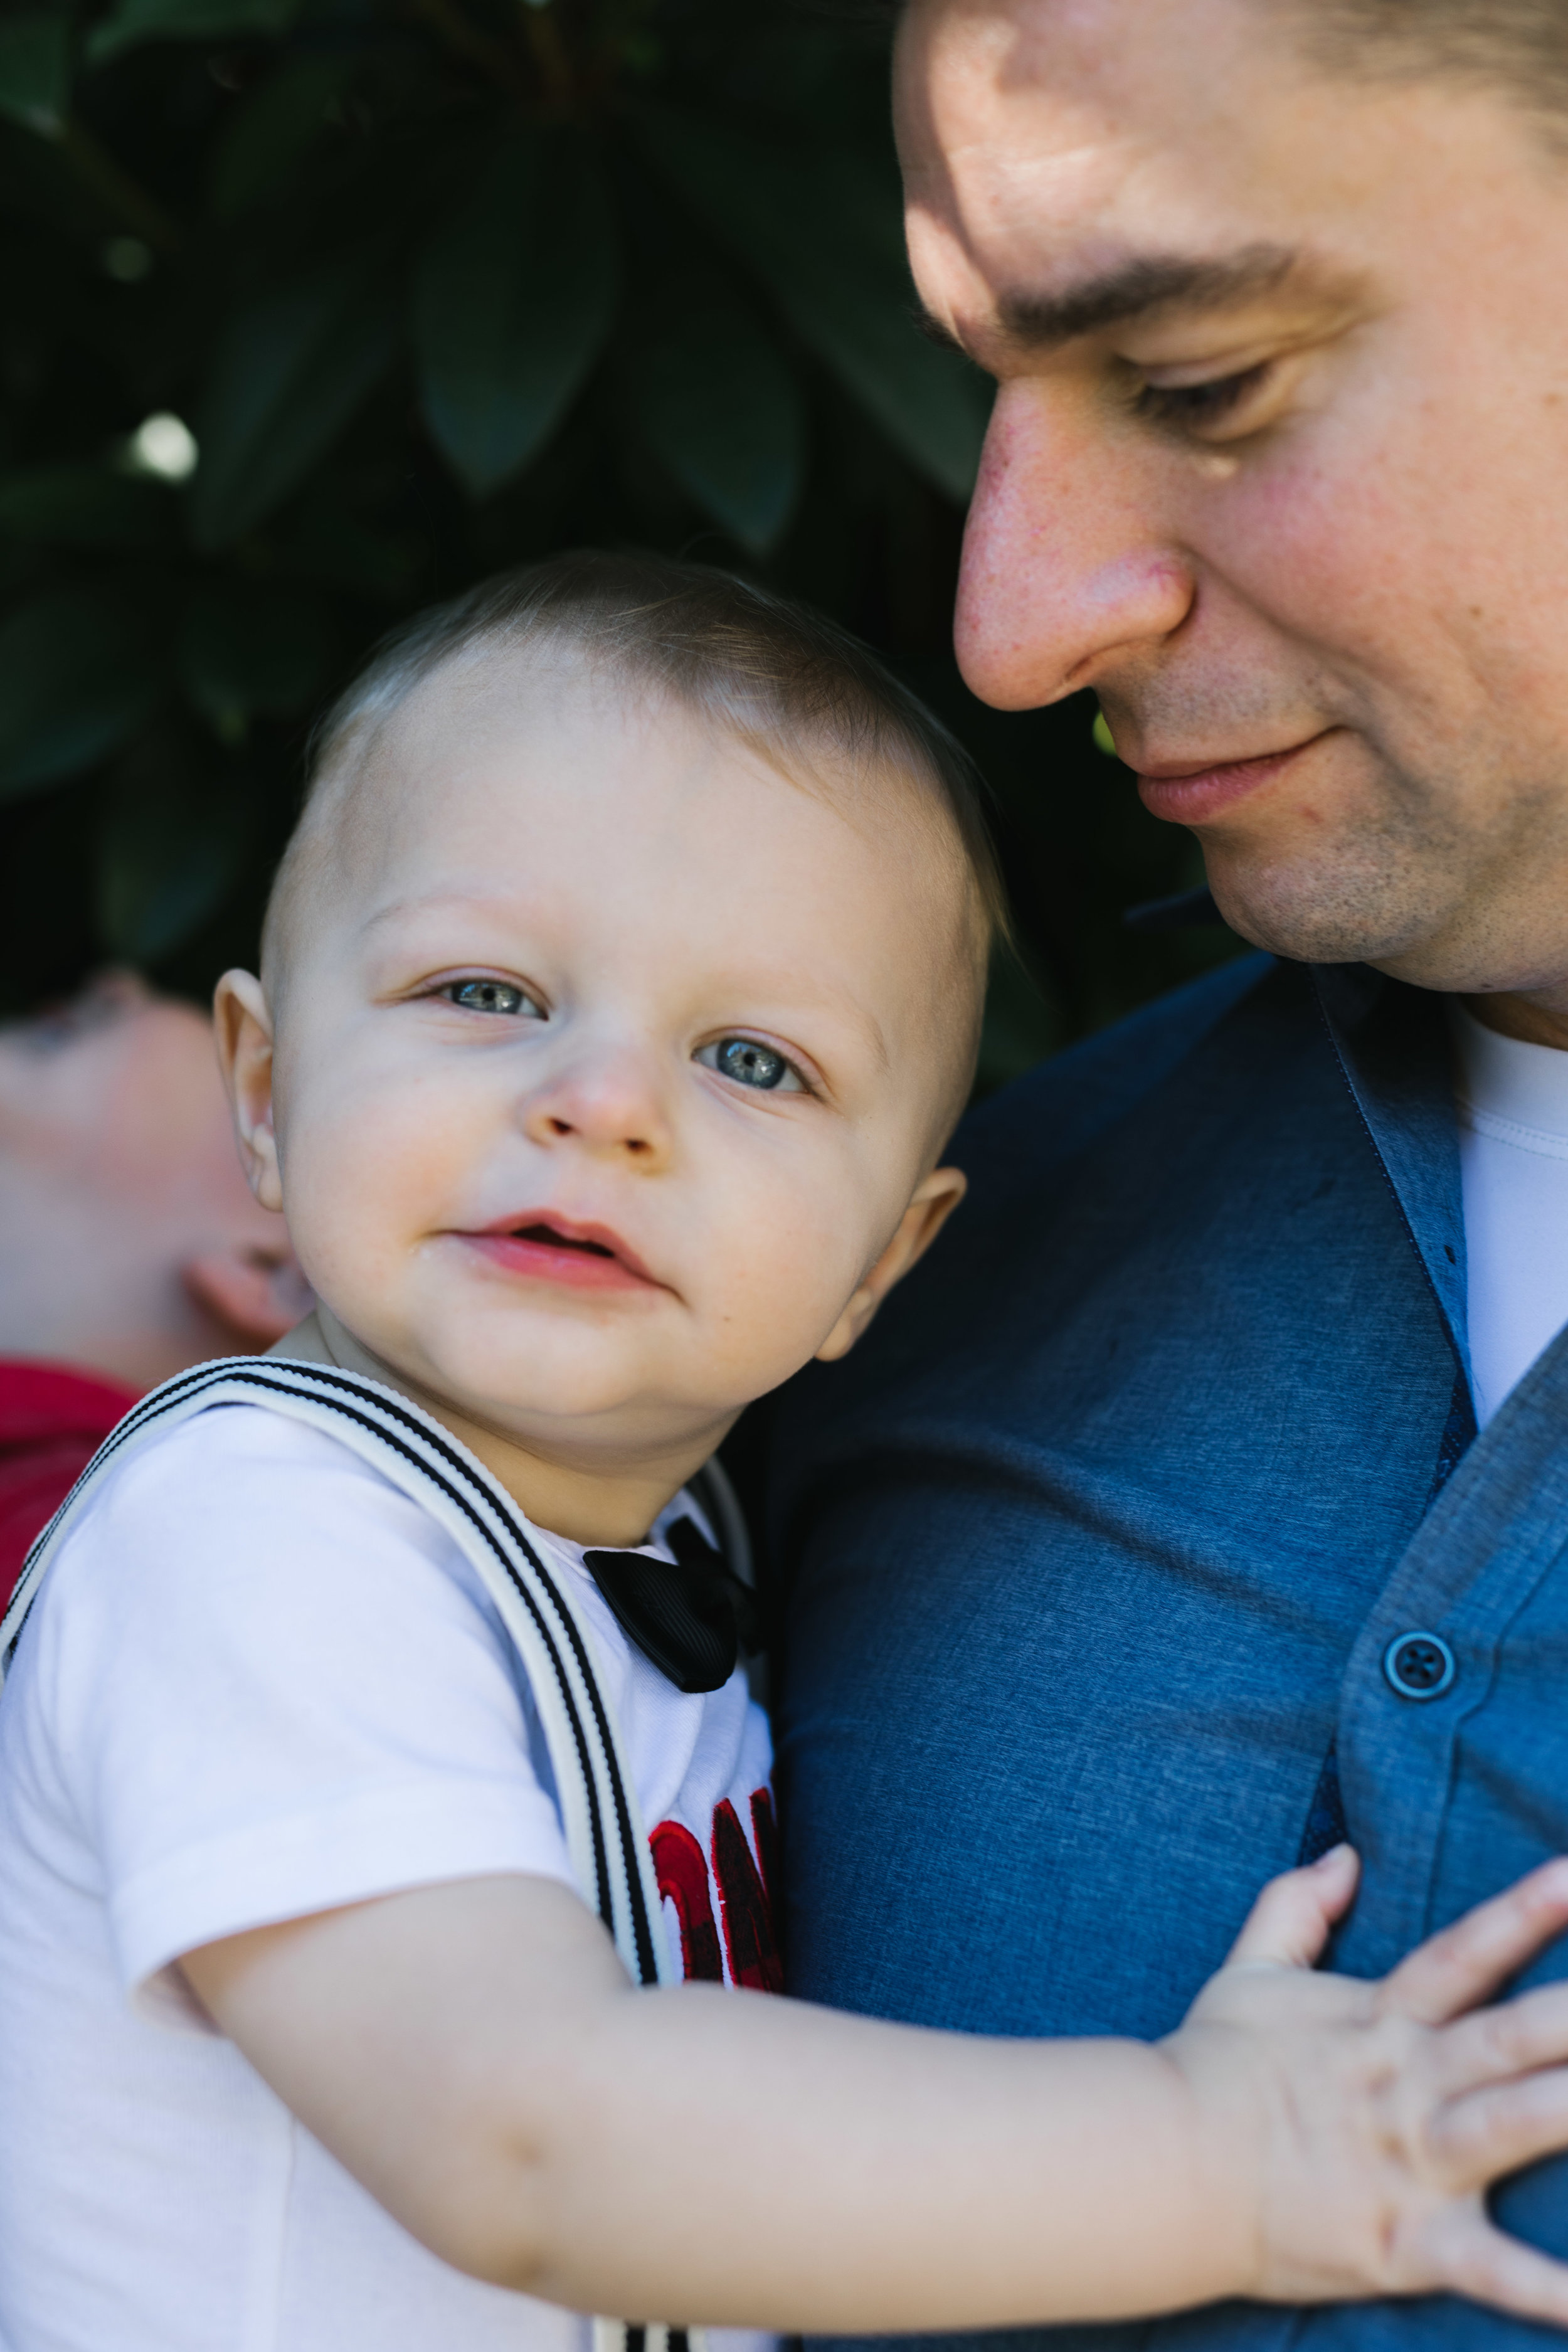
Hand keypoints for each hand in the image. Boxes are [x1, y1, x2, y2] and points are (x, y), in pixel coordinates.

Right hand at [1166, 1847, 1567, 2323]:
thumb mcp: (1249, 1971)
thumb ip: (1296, 1907)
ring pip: (1508, 2130)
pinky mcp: (1404, 2241)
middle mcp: (1408, 2085)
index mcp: (1381, 2021)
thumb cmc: (1211, 2065)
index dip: (1523, 1914)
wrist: (1166, 2161)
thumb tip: (1344, 1856)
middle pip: (1507, 2039)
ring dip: (1565, 2112)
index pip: (1463, 1955)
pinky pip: (1485, 2269)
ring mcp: (1409, 2163)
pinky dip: (1539, 2290)